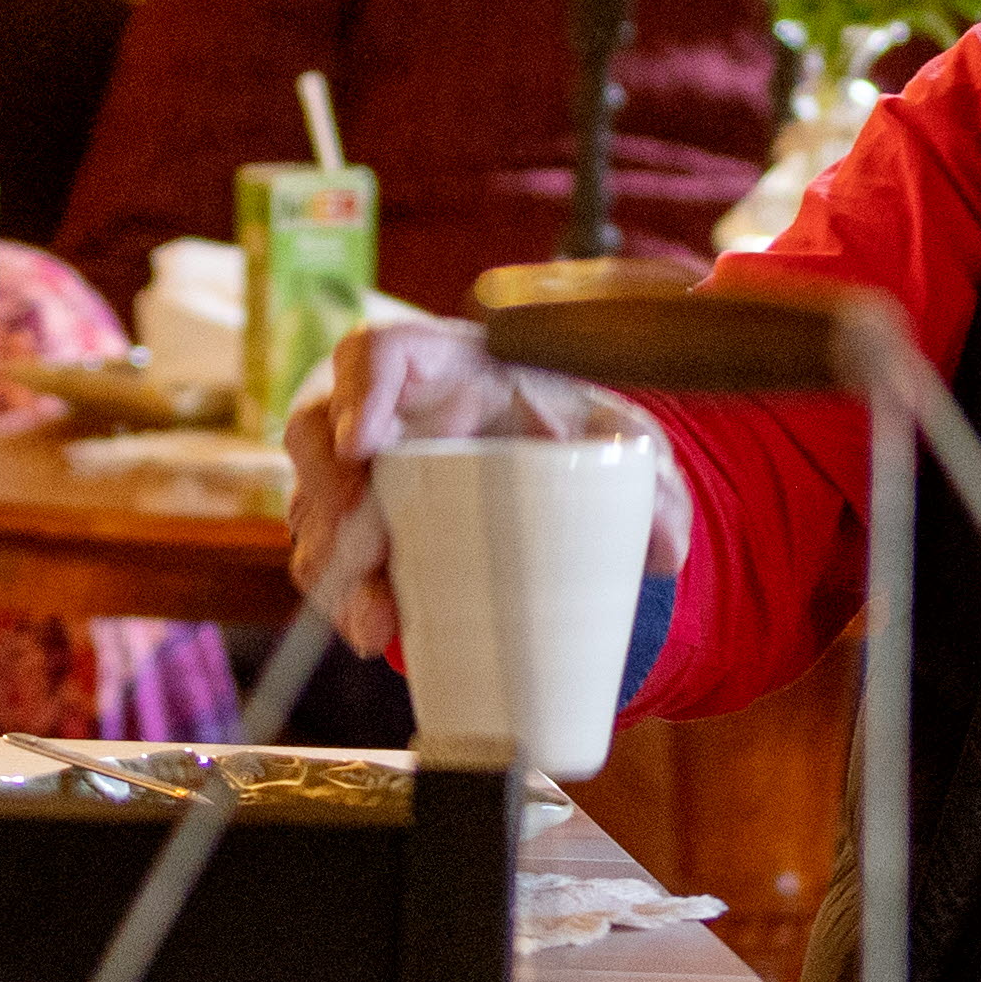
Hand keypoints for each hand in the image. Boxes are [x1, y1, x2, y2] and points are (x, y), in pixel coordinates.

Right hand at [279, 321, 688, 660]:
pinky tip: (375, 630)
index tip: (365, 443)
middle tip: (363, 543)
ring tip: (378, 614)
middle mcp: (386, 411)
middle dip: (329, 489)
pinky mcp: (355, 527)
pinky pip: (323, 559)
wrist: (550, 466)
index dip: (361, 390)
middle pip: (317, 428)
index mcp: (444, 365)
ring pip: (314, 504)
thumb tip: (666, 547)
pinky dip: (342, 599)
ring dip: (336, 563)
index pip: (379, 351)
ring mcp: (359, 471)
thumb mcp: (617, 442)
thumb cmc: (568, 432)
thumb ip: (653, 484)